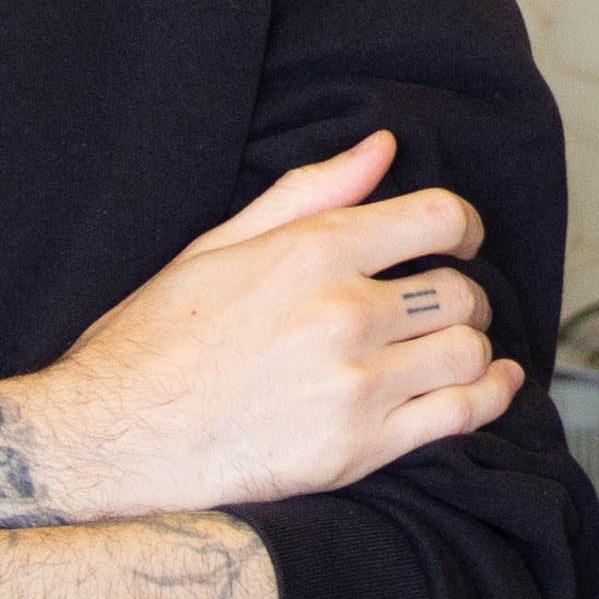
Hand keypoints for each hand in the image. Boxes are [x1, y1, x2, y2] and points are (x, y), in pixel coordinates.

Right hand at [3, 130, 522, 517]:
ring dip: (471, 349)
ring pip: (469, 353)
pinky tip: (490, 389)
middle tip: (445, 308)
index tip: (462, 241)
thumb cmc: (153, 339)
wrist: (108, 439)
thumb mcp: (218, 245)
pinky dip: (489, 400)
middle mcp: (343, 314)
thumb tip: (381, 148)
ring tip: (452, 352)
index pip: (438, 218)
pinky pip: (460, 418)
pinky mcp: (357, 450)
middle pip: (462, 292)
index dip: (465, 227)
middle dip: (464, 295)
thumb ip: (309, 193)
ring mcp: (355, 385)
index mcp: (312, 252)